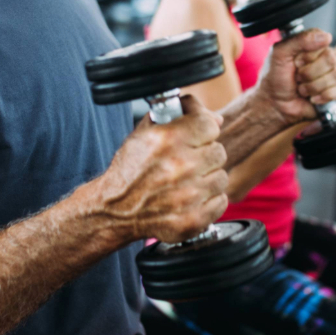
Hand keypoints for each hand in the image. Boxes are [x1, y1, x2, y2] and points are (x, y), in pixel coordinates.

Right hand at [94, 95, 228, 242]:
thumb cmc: (130, 170)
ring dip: (207, 178)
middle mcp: (180, 166)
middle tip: (188, 161)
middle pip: (218, 151)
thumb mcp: (145, 132)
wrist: (115, 210)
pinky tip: (191, 198)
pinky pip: (221, 201)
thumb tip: (216, 120)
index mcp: (168, 139)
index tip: (197, 136)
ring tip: (187, 181)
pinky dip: (209, 200)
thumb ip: (180, 115)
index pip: (210, 125)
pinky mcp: (193, 219)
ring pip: (221, 177)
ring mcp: (188, 195)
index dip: (204, 129)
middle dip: (204, 154)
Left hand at [258, 28, 335, 123]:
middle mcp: (324, 58)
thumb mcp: (279, 53)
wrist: (274, 104)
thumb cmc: (275, 78)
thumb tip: (326, 36)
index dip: (308, 56)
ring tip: (302, 89)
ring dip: (313, 87)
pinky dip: (323, 97)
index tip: (295, 63)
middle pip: (331, 60)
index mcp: (312, 46)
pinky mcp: (335, 92)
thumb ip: (299, 39)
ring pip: (335, 76)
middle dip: (309, 73)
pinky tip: (312, 98)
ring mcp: (330, 75)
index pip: (323, 42)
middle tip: (297, 78)